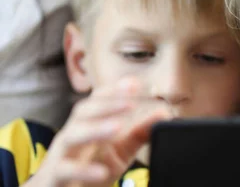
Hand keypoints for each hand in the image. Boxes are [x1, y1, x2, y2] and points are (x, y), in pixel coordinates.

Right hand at [24, 78, 170, 186]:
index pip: (97, 101)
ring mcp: (61, 155)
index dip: (113, 91)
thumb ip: (140, 132)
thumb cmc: (91, 168)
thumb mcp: (121, 150)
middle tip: (130, 103)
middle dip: (106, 105)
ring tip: (117, 127)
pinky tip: (101, 171)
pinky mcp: (56, 176)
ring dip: (95, 129)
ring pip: (71, 136)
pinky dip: (83, 170)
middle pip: (83, 112)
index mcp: (87, 125)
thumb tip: (164, 113)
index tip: (134, 83)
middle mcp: (72, 135)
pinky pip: (66, 170)